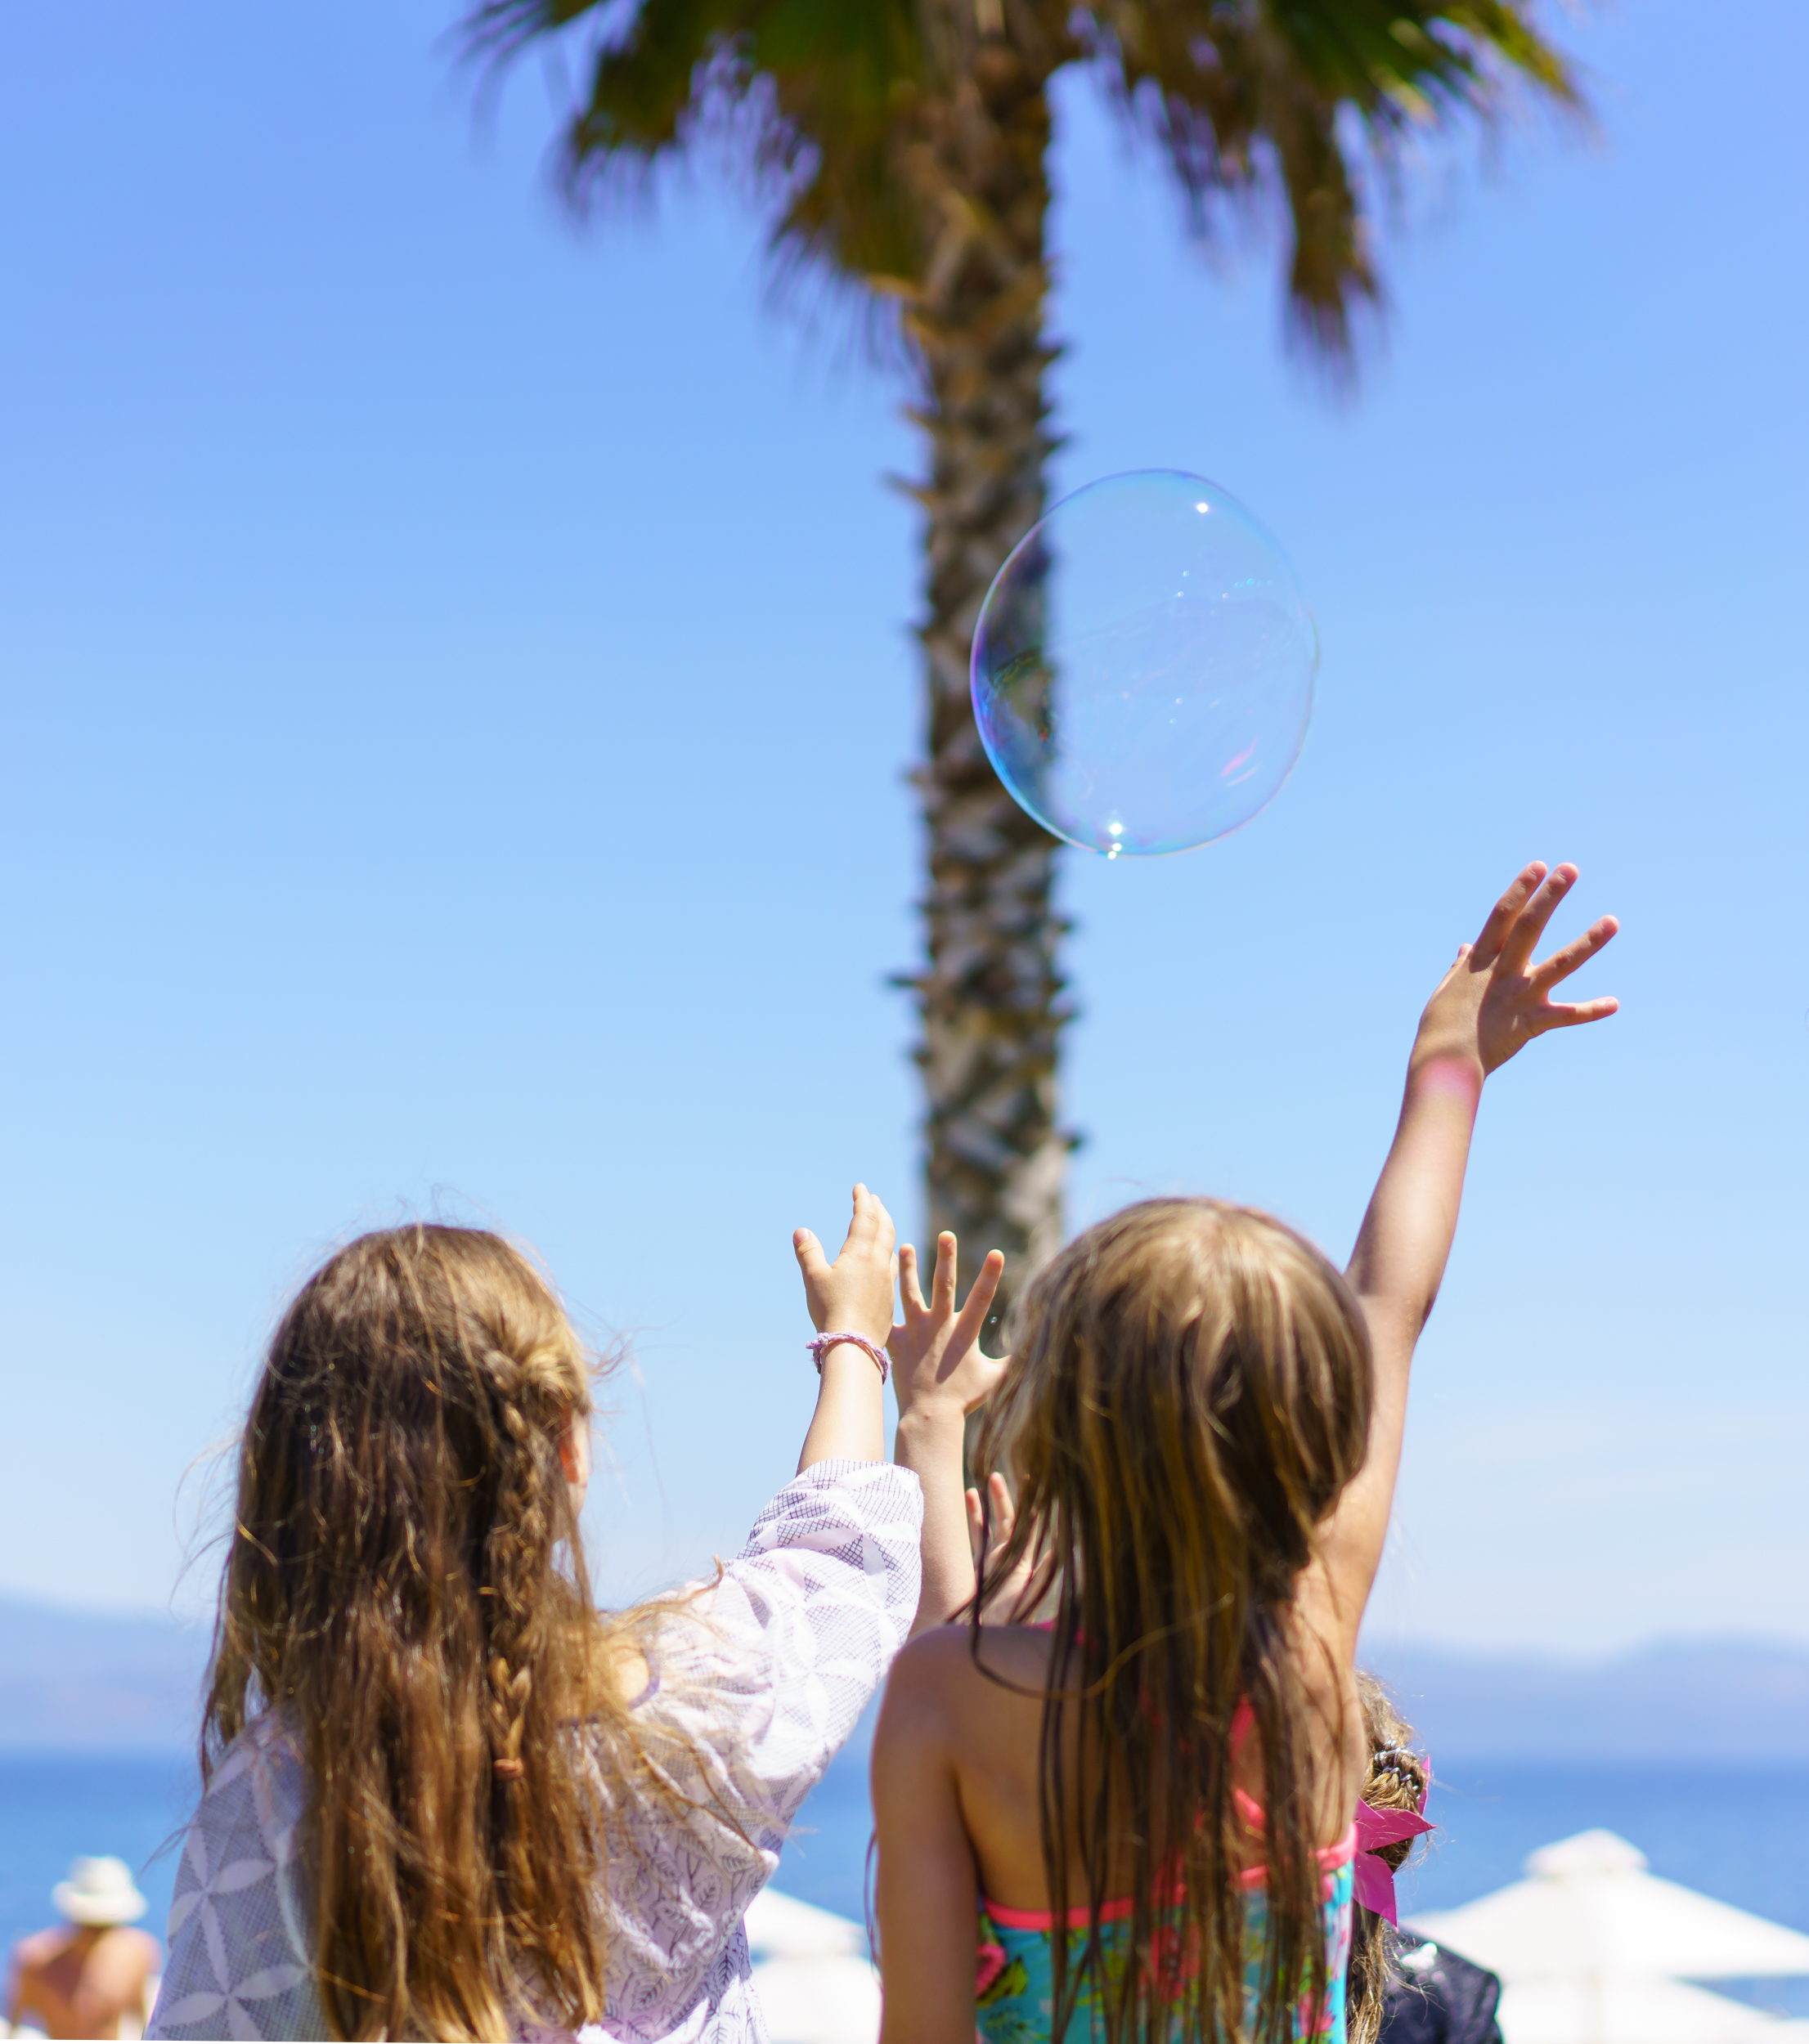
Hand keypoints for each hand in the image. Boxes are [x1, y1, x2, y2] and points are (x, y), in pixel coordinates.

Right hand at [793, 1185, 897, 1345]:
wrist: (854, 1345)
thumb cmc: (831, 1310)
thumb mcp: (814, 1278)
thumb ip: (808, 1252)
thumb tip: (801, 1231)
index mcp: (860, 1253)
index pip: (865, 1218)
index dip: (863, 1200)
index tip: (860, 1187)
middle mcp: (878, 1263)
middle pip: (884, 1228)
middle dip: (879, 1210)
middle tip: (874, 1200)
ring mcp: (887, 1280)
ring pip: (891, 1246)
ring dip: (887, 1229)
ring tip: (882, 1223)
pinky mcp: (889, 1298)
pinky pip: (892, 1267)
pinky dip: (889, 1253)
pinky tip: (885, 1260)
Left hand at [889, 1233, 1007, 1419]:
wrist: (929, 1417)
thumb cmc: (963, 1399)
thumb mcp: (994, 1379)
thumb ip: (1015, 1361)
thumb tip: (1038, 1351)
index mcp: (964, 1333)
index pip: (982, 1298)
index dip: (990, 1275)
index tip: (996, 1252)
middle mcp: (939, 1327)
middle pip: (943, 1286)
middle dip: (946, 1259)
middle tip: (946, 1234)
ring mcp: (915, 1332)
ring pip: (910, 1293)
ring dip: (908, 1269)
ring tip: (906, 1247)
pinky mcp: (896, 1341)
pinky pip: (887, 1314)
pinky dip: (882, 1298)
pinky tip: (879, 1280)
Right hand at [965, 1471, 1045, 1623]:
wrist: (985, 1643)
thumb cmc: (1009, 1625)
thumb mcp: (1028, 1600)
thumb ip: (1041, 1576)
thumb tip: (1058, 1551)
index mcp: (1025, 1566)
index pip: (1028, 1530)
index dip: (1030, 1507)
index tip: (1033, 1483)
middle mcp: (1010, 1561)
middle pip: (1008, 1522)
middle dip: (1004, 1499)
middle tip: (996, 1476)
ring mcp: (993, 1563)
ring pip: (990, 1527)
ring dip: (987, 1506)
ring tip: (982, 1483)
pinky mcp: (978, 1569)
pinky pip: (975, 1539)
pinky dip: (973, 1520)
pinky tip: (968, 1499)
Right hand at [1417, 862, 1618, 1077]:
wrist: (1445, 1064)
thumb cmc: (1440, 1028)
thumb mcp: (1446, 991)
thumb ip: (1460, 968)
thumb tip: (1466, 948)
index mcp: (1480, 962)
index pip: (1502, 916)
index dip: (1520, 890)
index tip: (1538, 867)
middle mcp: (1502, 973)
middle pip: (1530, 927)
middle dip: (1550, 896)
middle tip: (1570, 869)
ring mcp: (1520, 997)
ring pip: (1560, 964)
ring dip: (1588, 942)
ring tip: (1613, 921)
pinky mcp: (1531, 1024)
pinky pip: (1566, 1016)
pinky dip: (1590, 1011)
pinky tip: (1615, 1004)